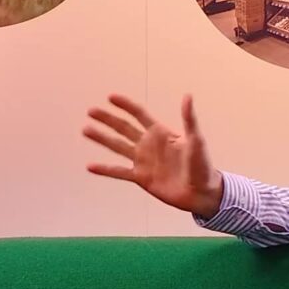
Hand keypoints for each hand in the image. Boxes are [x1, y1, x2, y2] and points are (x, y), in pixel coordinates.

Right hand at [84, 93, 223, 217]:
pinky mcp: (140, 177)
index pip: (139, 115)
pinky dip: (105, 169)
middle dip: (107, 119)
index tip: (111, 97)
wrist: (201, 193)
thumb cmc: (203, 165)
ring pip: (117, 147)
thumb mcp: (196, 140)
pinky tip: (90, 166)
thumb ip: (189, 119)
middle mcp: (148, 145)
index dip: (126, 105)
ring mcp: (143, 161)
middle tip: (91, 111)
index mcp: (161, 133)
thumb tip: (187, 96)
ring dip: (102, 139)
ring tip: (86, 130)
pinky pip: (119, 172)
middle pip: (123, 128)